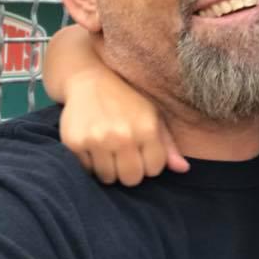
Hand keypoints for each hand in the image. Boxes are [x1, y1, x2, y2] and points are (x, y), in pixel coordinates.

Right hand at [59, 69, 188, 185]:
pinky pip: (87, 171)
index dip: (148, 164)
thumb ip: (168, 145)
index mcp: (146, 128)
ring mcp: (97, 139)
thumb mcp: (153, 115)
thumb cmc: (127, 100)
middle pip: (131, 179)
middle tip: (124, 155)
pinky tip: (93, 145)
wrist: (90, 79)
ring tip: (108, 149)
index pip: (154, 169)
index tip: (142, 153)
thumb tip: (183, 170)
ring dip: (109, 169)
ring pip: (108, 178)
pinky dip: (90, 164)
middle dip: (129, 171)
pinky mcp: (75, 142)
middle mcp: (123, 135)